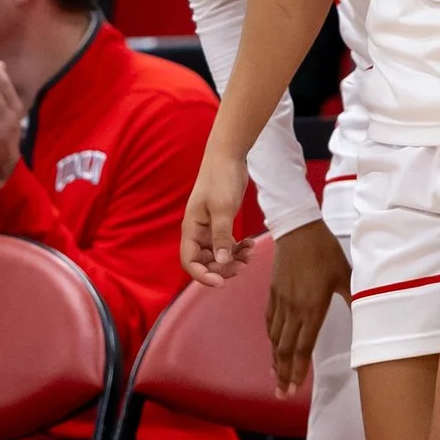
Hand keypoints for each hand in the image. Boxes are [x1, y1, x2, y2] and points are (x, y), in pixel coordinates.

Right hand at [181, 141, 254, 285]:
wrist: (228, 156)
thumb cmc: (220, 178)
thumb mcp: (222, 208)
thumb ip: (222, 236)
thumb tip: (222, 262)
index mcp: (191, 229)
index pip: (189, 262)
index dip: (202, 276)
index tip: (221, 282)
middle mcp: (198, 232)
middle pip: (204, 262)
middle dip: (222, 268)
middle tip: (242, 267)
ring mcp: (209, 228)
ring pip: (218, 255)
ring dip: (233, 260)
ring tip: (250, 254)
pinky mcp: (221, 223)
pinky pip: (227, 244)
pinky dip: (238, 248)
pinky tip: (250, 245)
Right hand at [265, 219, 348, 393]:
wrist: (298, 229)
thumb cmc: (325, 251)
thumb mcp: (346, 275)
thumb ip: (354, 298)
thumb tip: (366, 316)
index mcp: (311, 308)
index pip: (302, 347)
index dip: (296, 370)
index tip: (293, 388)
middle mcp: (293, 308)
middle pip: (284, 348)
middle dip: (282, 373)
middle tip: (281, 393)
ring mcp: (281, 301)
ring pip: (275, 337)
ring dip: (274, 359)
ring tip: (275, 377)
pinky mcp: (274, 292)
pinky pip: (270, 320)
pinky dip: (270, 337)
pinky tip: (272, 345)